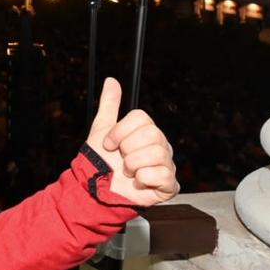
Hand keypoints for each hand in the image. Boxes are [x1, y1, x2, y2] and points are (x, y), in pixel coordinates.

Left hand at [85, 77, 179, 206]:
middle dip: (127, 149)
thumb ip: (109, 104)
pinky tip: (138, 182)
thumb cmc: (102, 161)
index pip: (141, 118)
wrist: (99, 189)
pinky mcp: (169, 185)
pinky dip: (143, 180)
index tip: (109, 144)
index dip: (120, 132)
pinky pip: (162, 175)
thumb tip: (111, 80)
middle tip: (121, 159)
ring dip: (133, 165)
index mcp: (147, 131)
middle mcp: (161, 145)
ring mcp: (167, 165)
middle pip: (151, 134)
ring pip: (156, 154)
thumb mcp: (102, 129)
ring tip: (128, 172)